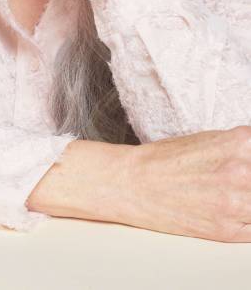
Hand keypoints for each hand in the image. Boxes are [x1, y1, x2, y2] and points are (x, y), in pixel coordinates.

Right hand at [28, 129, 250, 241]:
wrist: (131, 183)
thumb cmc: (163, 160)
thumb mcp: (208, 140)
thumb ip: (240, 149)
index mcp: (239, 143)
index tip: (245, 166)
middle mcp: (243, 172)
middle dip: (247, 181)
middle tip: (228, 180)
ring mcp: (238, 204)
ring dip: (246, 200)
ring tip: (224, 194)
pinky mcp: (229, 231)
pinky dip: (245, 222)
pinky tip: (227, 211)